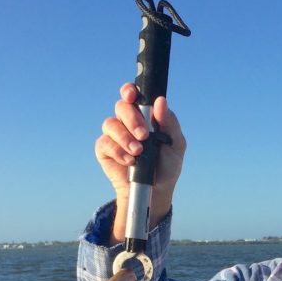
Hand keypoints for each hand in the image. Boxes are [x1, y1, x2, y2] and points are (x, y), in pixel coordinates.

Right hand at [95, 82, 186, 242]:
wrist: (157, 189)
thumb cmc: (167, 164)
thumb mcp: (176, 144)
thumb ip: (169, 123)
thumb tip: (161, 101)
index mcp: (145, 115)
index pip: (133, 95)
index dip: (129, 91)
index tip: (132, 96)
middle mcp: (127, 121)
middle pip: (121, 107)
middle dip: (132, 119)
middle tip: (144, 135)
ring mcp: (115, 135)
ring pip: (111, 124)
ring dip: (125, 137)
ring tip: (138, 152)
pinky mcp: (105, 150)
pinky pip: (105, 143)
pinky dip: (118, 151)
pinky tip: (130, 161)